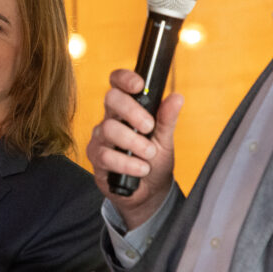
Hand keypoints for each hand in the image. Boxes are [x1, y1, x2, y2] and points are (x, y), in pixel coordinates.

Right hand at [86, 69, 184, 227]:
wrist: (149, 192)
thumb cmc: (154, 160)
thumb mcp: (165, 139)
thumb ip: (167, 119)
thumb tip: (177, 97)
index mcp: (126, 109)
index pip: (117, 83)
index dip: (124, 78)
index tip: (139, 85)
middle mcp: (110, 119)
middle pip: (111, 100)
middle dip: (132, 111)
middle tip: (149, 127)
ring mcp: (101, 138)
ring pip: (109, 129)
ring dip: (133, 143)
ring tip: (150, 155)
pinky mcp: (96, 159)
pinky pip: (106, 156)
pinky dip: (127, 163)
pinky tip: (141, 169)